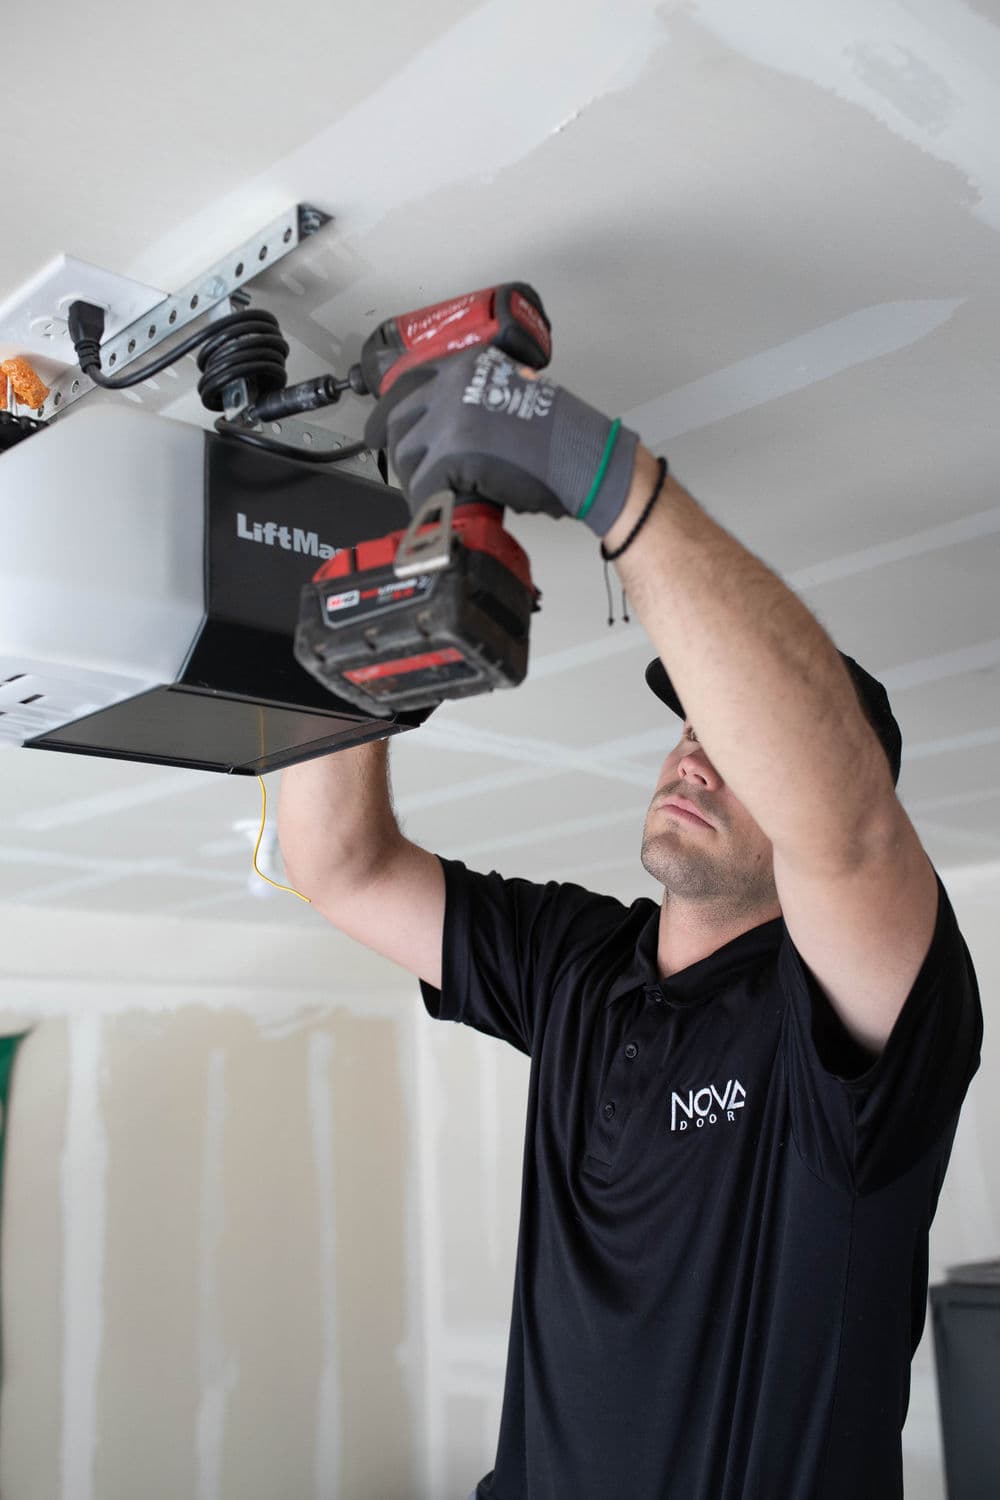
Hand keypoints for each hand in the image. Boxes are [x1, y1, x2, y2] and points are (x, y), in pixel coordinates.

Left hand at [363, 346, 639, 536]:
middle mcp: (452, 385)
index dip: (396, 415)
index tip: (386, 432)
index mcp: (467, 366)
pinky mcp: (450, 455)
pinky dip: (427, 502)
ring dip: (415, 478)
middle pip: (401, 420)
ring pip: (407, 454)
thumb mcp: (514, 393)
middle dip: (403, 451)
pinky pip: (423, 485)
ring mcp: (448, 419)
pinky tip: (436, 510)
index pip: (411, 386)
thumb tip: (453, 432)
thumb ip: (479, 401)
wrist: (583, 456)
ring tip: (430, 494)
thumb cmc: (563, 435)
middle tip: (413, 472)